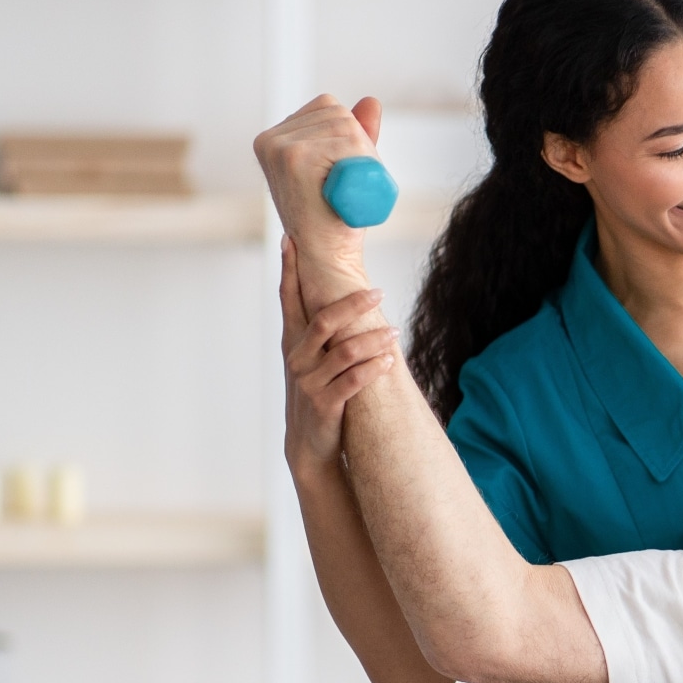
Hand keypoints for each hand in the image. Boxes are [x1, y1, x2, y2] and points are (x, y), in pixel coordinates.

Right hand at [253, 93, 382, 303]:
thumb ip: (356, 133)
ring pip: (346, 126)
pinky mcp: (293, 156)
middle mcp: (271, 138)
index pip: (329, 106)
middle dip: (357, 145)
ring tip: (344, 188)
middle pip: (338, 114)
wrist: (327, 255)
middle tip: (346, 184)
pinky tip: (342, 187)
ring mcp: (280, 146)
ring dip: (361, 156)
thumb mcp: (347, 166)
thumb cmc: (338, 214)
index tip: (341, 170)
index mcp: (275, 137)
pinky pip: (348, 141)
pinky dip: (359, 161)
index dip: (350, 136)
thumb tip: (372, 101)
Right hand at [279, 237, 397, 472]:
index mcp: (291, 342)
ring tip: (394, 334)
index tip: (291, 239)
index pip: (287, 298)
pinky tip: (389, 361)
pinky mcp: (326, 404)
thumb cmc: (316, 394)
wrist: (309, 443)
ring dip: (373, 340)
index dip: (289, 269)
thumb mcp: (312, 361)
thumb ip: (320, 333)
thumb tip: (341, 297)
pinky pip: (354, 381)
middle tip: (380, 293)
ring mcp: (310, 382)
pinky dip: (373, 369)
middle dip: (352, 303)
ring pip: (345, 352)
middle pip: (324, 320)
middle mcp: (297, 358)